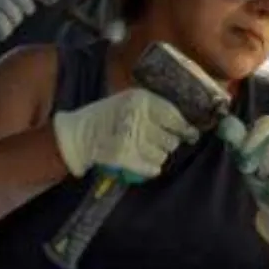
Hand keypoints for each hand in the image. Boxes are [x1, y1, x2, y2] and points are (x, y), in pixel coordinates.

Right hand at [52, 88, 199, 180]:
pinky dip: (150, 168)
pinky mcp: (124, 157)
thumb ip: (155, 109)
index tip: (190, 134)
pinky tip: (144, 164)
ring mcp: (130, 137)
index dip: (184, 128)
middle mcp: (137, 116)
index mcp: (141, 99)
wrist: (77, 134)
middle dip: (168, 143)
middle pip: (171, 139)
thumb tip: (187, 126)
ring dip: (158, 156)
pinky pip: (152, 168)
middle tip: (158, 143)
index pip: (174, 116)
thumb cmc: (107, 117)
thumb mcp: (129, 101)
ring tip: (145, 152)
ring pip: (162, 155)